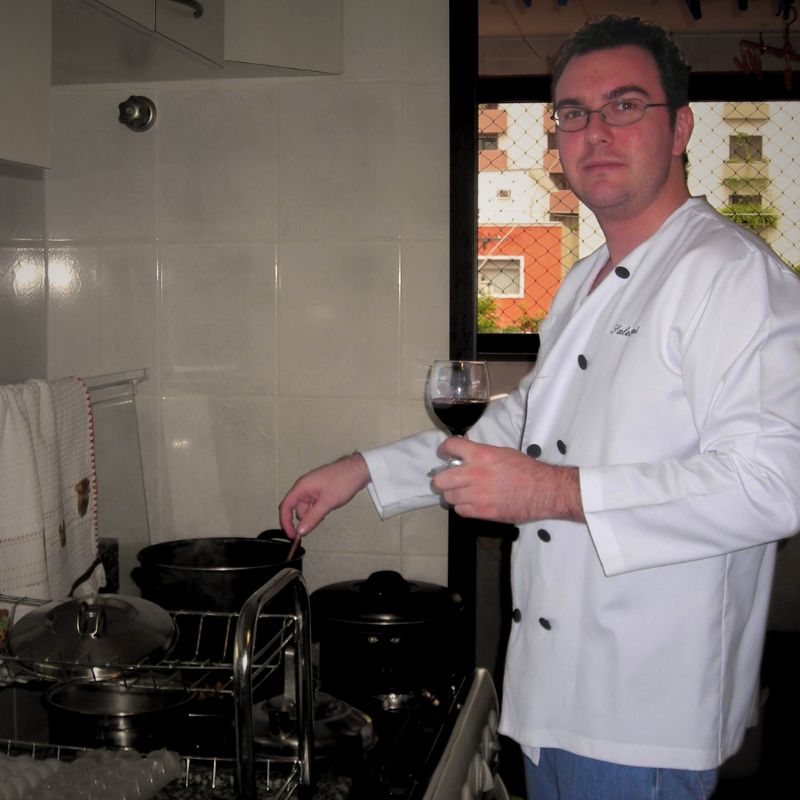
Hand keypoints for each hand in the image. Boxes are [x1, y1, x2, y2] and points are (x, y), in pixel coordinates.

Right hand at [279, 453, 370, 538]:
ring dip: (314, 515)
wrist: (359, 470)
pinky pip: (315, 504)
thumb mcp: (327, 502)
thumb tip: (301, 530)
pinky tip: (329, 509)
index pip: (286, 506)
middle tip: (313, 526)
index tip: (292, 534)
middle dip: (305, 519)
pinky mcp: (321, 491)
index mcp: (302, 487)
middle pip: (297, 509)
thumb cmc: (343, 480)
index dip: (286, 521)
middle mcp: (305, 487)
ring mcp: (313, 489)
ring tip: (326, 512)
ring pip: (307, 508)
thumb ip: (313, 517)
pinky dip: (319, 510)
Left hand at [431, 437, 584, 523]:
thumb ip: (480, 454)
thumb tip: (465, 456)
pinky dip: (463, 507)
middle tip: (449, 479)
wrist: (544, 491)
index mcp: (481, 455)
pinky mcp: (482, 512)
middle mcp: (475, 474)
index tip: (445, 454)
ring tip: (463, 493)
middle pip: (441, 479)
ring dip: (454, 494)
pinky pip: (460, 510)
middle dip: (442, 479)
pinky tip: (472, 503)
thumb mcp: (502, 453)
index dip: (445, 450)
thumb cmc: (526, 470)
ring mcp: (477, 495)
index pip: (451, 447)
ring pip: (449, 497)